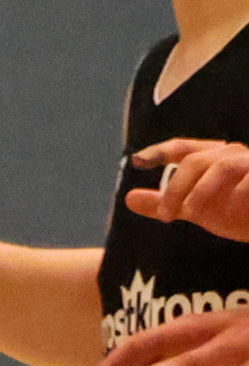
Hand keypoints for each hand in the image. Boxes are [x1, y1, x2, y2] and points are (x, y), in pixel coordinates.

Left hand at [127, 138, 248, 242]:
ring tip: (192, 214)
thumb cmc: (240, 213)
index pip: (183, 149)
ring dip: (203, 192)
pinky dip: (241, 193)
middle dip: (176, 188)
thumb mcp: (198, 209)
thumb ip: (166, 202)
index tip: (137, 161)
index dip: (160, 151)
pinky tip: (230, 209)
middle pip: (197, 161)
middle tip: (165, 216)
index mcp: (215, 160)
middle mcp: (235, 155)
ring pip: (223, 167)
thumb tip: (128, 198)